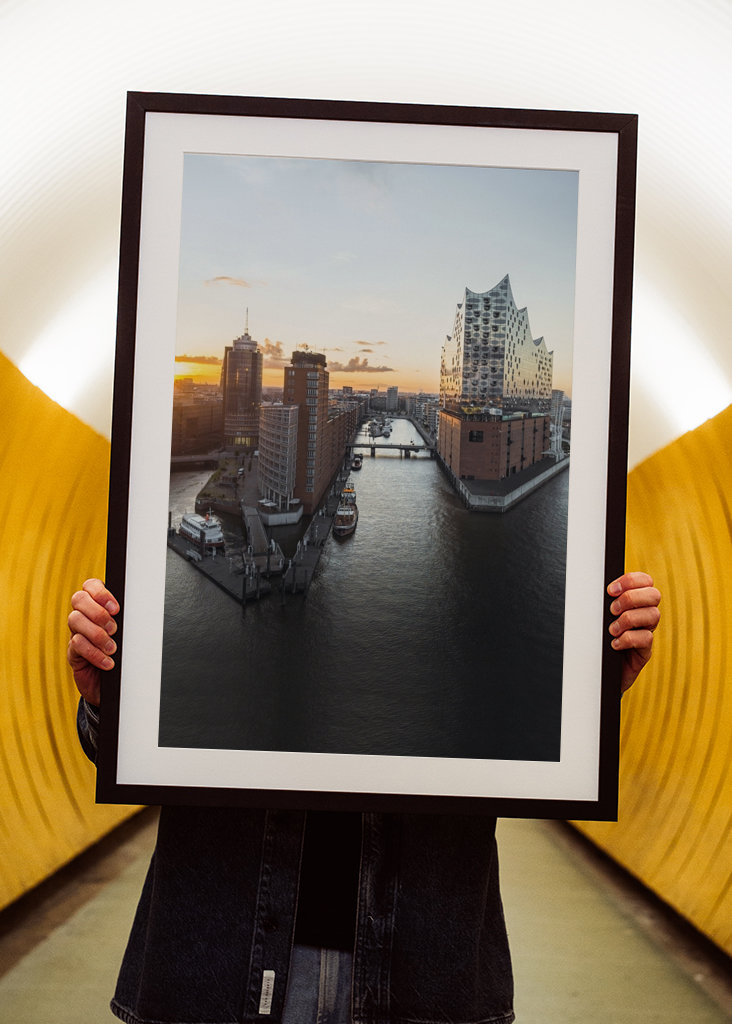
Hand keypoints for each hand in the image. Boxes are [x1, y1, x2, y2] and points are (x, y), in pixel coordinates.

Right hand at [67, 579, 119, 704]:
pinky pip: (77, 644)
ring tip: (112, 648)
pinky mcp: (73, 652)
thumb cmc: (125, 654)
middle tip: (114, 629)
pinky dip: (94, 653)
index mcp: (98, 605)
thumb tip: (141, 610)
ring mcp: (76, 632)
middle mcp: (84, 616)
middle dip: (98, 612)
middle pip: (78, 599)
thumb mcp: (128, 634)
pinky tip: (108, 662)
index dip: (100, 593)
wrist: (116, 684)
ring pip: (75, 620)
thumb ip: (129, 620)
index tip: (116, 608)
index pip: (90, 585)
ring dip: (97, 634)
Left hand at [607, 571, 660, 692]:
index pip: (645, 581)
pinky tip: (614, 644)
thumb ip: (603, 602)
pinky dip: (628, 639)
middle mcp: (644, 615)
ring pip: (653, 615)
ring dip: (628, 619)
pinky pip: (646, 638)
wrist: (597, 671)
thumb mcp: (598, 617)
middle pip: (654, 595)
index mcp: (634, 602)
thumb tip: (591, 585)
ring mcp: (646, 632)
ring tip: (612, 630)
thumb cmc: (596, 639)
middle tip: (612, 610)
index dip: (631, 580)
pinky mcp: (645, 651)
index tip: (610, 590)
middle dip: (631, 598)